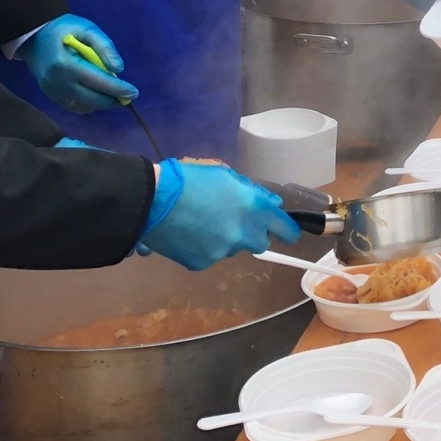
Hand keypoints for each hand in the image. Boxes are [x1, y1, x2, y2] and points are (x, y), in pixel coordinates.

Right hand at [23, 15, 136, 113]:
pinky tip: (98, 95)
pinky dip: (89, 104)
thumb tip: (118, 68)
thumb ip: (104, 46)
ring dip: (101, 104)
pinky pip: (74, 106)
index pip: (96, 81)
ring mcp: (52, 90)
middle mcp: (57, 81)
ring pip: (83, 106)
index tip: (133, 92)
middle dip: (112, 100)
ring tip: (115, 95)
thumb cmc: (65, 29)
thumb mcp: (87, 28)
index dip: (117, 89)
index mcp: (65, 63)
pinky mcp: (50, 95)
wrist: (35, 36)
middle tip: (129, 96)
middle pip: (90, 98)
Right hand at [136, 160, 302, 270]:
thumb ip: (252, 193)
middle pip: (259, 243)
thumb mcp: (226, 176)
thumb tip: (271, 204)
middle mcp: (243, 233)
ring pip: (232, 248)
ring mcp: (223, 251)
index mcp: (254, 208)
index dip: (288, 231)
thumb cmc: (191, 179)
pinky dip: (204, 247)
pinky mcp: (202, 263)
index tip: (288, 233)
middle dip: (252, 234)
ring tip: (202, 222)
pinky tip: (189, 232)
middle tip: (234, 221)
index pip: (286, 229)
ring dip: (225, 238)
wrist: (152, 200)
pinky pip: (210, 256)